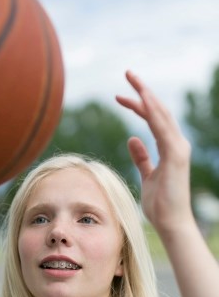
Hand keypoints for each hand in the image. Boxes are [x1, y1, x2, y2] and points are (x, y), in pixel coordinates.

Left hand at [116, 71, 193, 234]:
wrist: (171, 223)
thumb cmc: (160, 204)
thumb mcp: (147, 176)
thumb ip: (141, 158)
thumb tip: (131, 138)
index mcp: (170, 148)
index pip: (153, 119)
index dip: (138, 105)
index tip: (120, 96)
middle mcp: (176, 144)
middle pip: (158, 111)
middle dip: (143, 91)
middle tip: (127, 73)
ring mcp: (178, 149)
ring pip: (161, 114)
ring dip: (147, 95)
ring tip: (132, 79)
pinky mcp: (175, 156)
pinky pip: (162, 129)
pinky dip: (153, 113)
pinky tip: (142, 99)